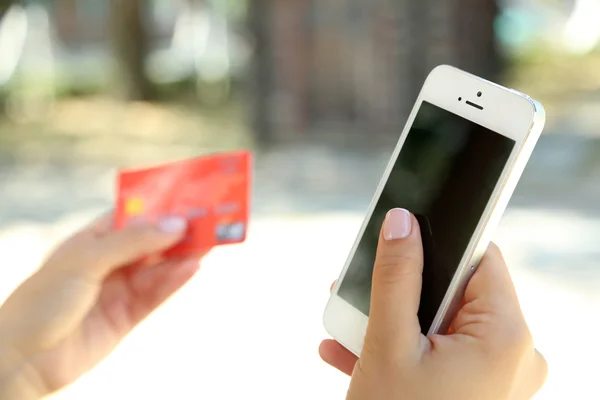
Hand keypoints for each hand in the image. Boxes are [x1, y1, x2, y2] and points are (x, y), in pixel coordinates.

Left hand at [0, 213, 206, 398]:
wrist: (24, 359)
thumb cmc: (43, 299)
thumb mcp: (86, 260)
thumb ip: (132, 242)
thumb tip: (176, 225)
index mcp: (92, 239)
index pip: (133, 216)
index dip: (159, 206)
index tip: (189, 197)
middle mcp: (109, 262)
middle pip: (151, 242)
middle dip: (178, 231)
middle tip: (211, 219)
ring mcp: (119, 289)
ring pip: (159, 268)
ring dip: (183, 255)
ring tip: (211, 241)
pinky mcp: (128, 316)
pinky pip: (157, 294)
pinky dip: (175, 281)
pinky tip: (193, 268)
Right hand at [319, 208, 546, 399]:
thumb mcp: (389, 344)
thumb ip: (396, 277)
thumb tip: (402, 222)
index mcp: (505, 336)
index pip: (480, 259)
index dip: (436, 245)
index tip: (399, 242)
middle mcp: (514, 355)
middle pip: (455, 292)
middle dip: (401, 290)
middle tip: (358, 290)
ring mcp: (497, 377)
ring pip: (442, 323)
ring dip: (394, 321)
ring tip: (348, 325)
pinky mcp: (479, 390)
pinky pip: (442, 353)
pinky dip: (404, 349)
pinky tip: (357, 353)